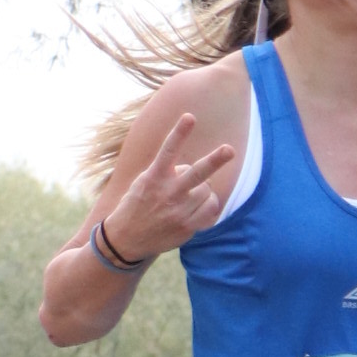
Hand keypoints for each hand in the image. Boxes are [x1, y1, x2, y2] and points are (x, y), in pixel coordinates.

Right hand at [105, 110, 237, 258]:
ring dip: (202, 189)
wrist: (126, 240)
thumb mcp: (144, 182)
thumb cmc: (138, 204)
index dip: (180, 132)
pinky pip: (211, 209)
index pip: (168, 150)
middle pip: (197, 173)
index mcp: (154, 177)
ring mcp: (179, 211)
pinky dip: (210, 204)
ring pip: (207, 190)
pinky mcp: (187, 227)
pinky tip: (198, 206)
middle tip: (229, 150)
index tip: (189, 117)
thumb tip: (193, 169)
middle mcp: (167, 193)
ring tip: (188, 195)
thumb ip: (166, 172)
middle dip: (215, 160)